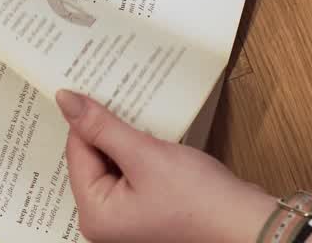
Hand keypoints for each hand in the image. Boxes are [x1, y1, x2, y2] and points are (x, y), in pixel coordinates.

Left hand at [57, 90, 276, 242]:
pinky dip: (138, 149)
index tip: (96, 87)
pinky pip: (130, 169)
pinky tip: (150, 134)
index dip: (88, 118)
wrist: (245, 223)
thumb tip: (66, 100)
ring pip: (112, 159)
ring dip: (123, 136)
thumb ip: (102, 126)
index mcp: (95, 214)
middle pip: (92, 156)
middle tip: (115, 94)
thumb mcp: (145, 155)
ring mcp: (125, 214)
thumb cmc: (200, 201)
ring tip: (136, 114)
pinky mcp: (144, 205)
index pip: (76, 151)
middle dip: (106, 127)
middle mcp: (104, 219)